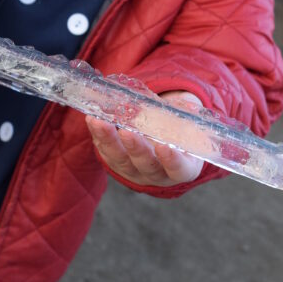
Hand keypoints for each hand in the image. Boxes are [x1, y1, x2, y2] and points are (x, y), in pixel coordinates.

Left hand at [86, 91, 203, 186]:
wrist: (164, 140)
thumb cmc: (181, 133)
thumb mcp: (190, 125)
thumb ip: (188, 116)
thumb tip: (190, 107)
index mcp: (181, 168)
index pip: (178, 169)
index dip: (172, 160)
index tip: (164, 147)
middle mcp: (157, 174)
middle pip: (145, 166)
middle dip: (135, 148)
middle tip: (126, 132)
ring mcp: (134, 171)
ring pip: (120, 161)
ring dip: (109, 141)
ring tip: (98, 121)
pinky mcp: (116, 163)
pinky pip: (106, 152)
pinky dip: (98, 136)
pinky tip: (92, 119)